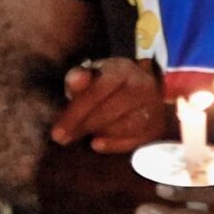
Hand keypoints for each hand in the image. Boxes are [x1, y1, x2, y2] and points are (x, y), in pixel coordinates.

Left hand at [51, 58, 171, 152]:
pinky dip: (114, 144)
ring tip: (82, 135)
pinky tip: (97, 143)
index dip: (77, 111)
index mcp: (123, 69)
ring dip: (99, 132)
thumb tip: (75, 80)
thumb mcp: (90, 76)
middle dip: (83, 125)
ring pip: (125, 126)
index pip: (99, 90)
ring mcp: (154, 107)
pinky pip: (135, 140)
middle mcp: (143, 86)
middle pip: (111, 110)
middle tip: (62, 138)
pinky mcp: (157, 126)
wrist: (137, 86)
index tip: (57, 132)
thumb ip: (78, 78)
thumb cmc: (106, 83)